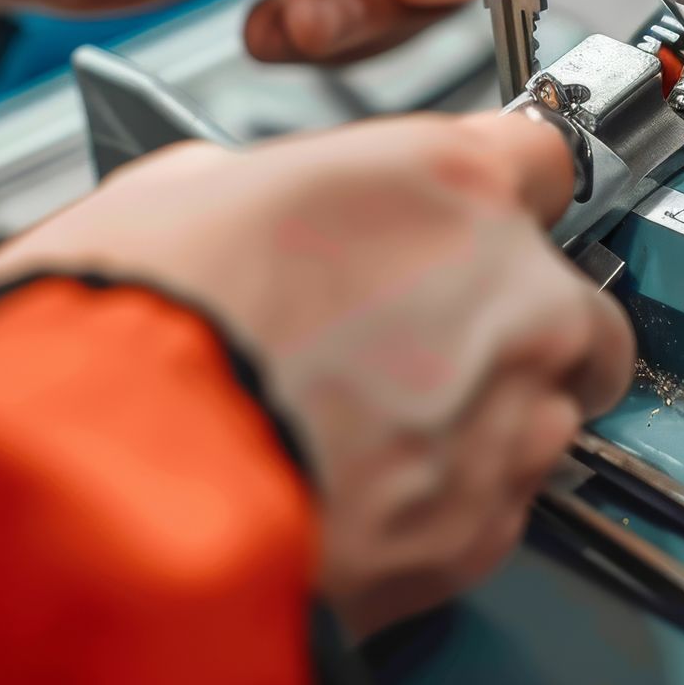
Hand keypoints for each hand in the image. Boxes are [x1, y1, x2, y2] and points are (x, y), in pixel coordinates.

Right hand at [0, 111, 634, 635]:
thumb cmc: (134, 332)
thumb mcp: (183, 194)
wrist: (113, 487)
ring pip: (548, 406)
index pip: (544, 158)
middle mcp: (512, 293)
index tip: (475, 219)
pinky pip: (498, 501)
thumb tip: (262, 204)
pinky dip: (449, 498)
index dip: (500, 193)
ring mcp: (512, 415)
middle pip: (569, 297)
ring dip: (484, 412)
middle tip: (416, 338)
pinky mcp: (486, 527)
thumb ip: (274, 187)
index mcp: (449, 183)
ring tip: (374, 424)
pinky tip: (363, 485)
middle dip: (510, 318)